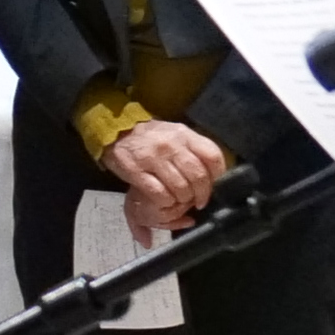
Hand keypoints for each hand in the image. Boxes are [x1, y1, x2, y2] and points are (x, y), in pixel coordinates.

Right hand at [104, 116, 226, 234]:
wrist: (117, 132)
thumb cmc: (152, 137)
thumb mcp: (175, 134)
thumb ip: (194, 148)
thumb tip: (214, 171)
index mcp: (184, 134)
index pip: (212, 156)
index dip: (218, 176)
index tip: (215, 186)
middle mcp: (171, 144)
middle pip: (198, 175)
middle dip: (202, 193)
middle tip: (199, 201)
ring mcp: (153, 157)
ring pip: (180, 187)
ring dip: (184, 199)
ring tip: (181, 201)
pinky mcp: (136, 171)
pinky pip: (159, 193)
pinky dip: (166, 202)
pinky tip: (166, 201)